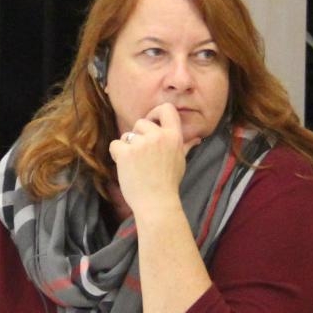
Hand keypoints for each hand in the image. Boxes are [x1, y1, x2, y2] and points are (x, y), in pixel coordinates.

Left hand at [109, 102, 187, 216]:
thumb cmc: (169, 184)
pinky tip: (126, 168)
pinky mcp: (126, 152)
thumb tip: (197, 138)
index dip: (155, 112)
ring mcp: (141, 143)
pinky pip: (116, 145)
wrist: (156, 203)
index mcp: (174, 136)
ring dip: (128, 147)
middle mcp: (159, 136)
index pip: (167, 109)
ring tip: (136, 165)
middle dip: (138, 136)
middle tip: (142, 155)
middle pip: (141, 122)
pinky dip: (117, 155)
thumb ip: (185, 146)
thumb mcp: (181, 161)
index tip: (151, 122)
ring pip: (127, 135)